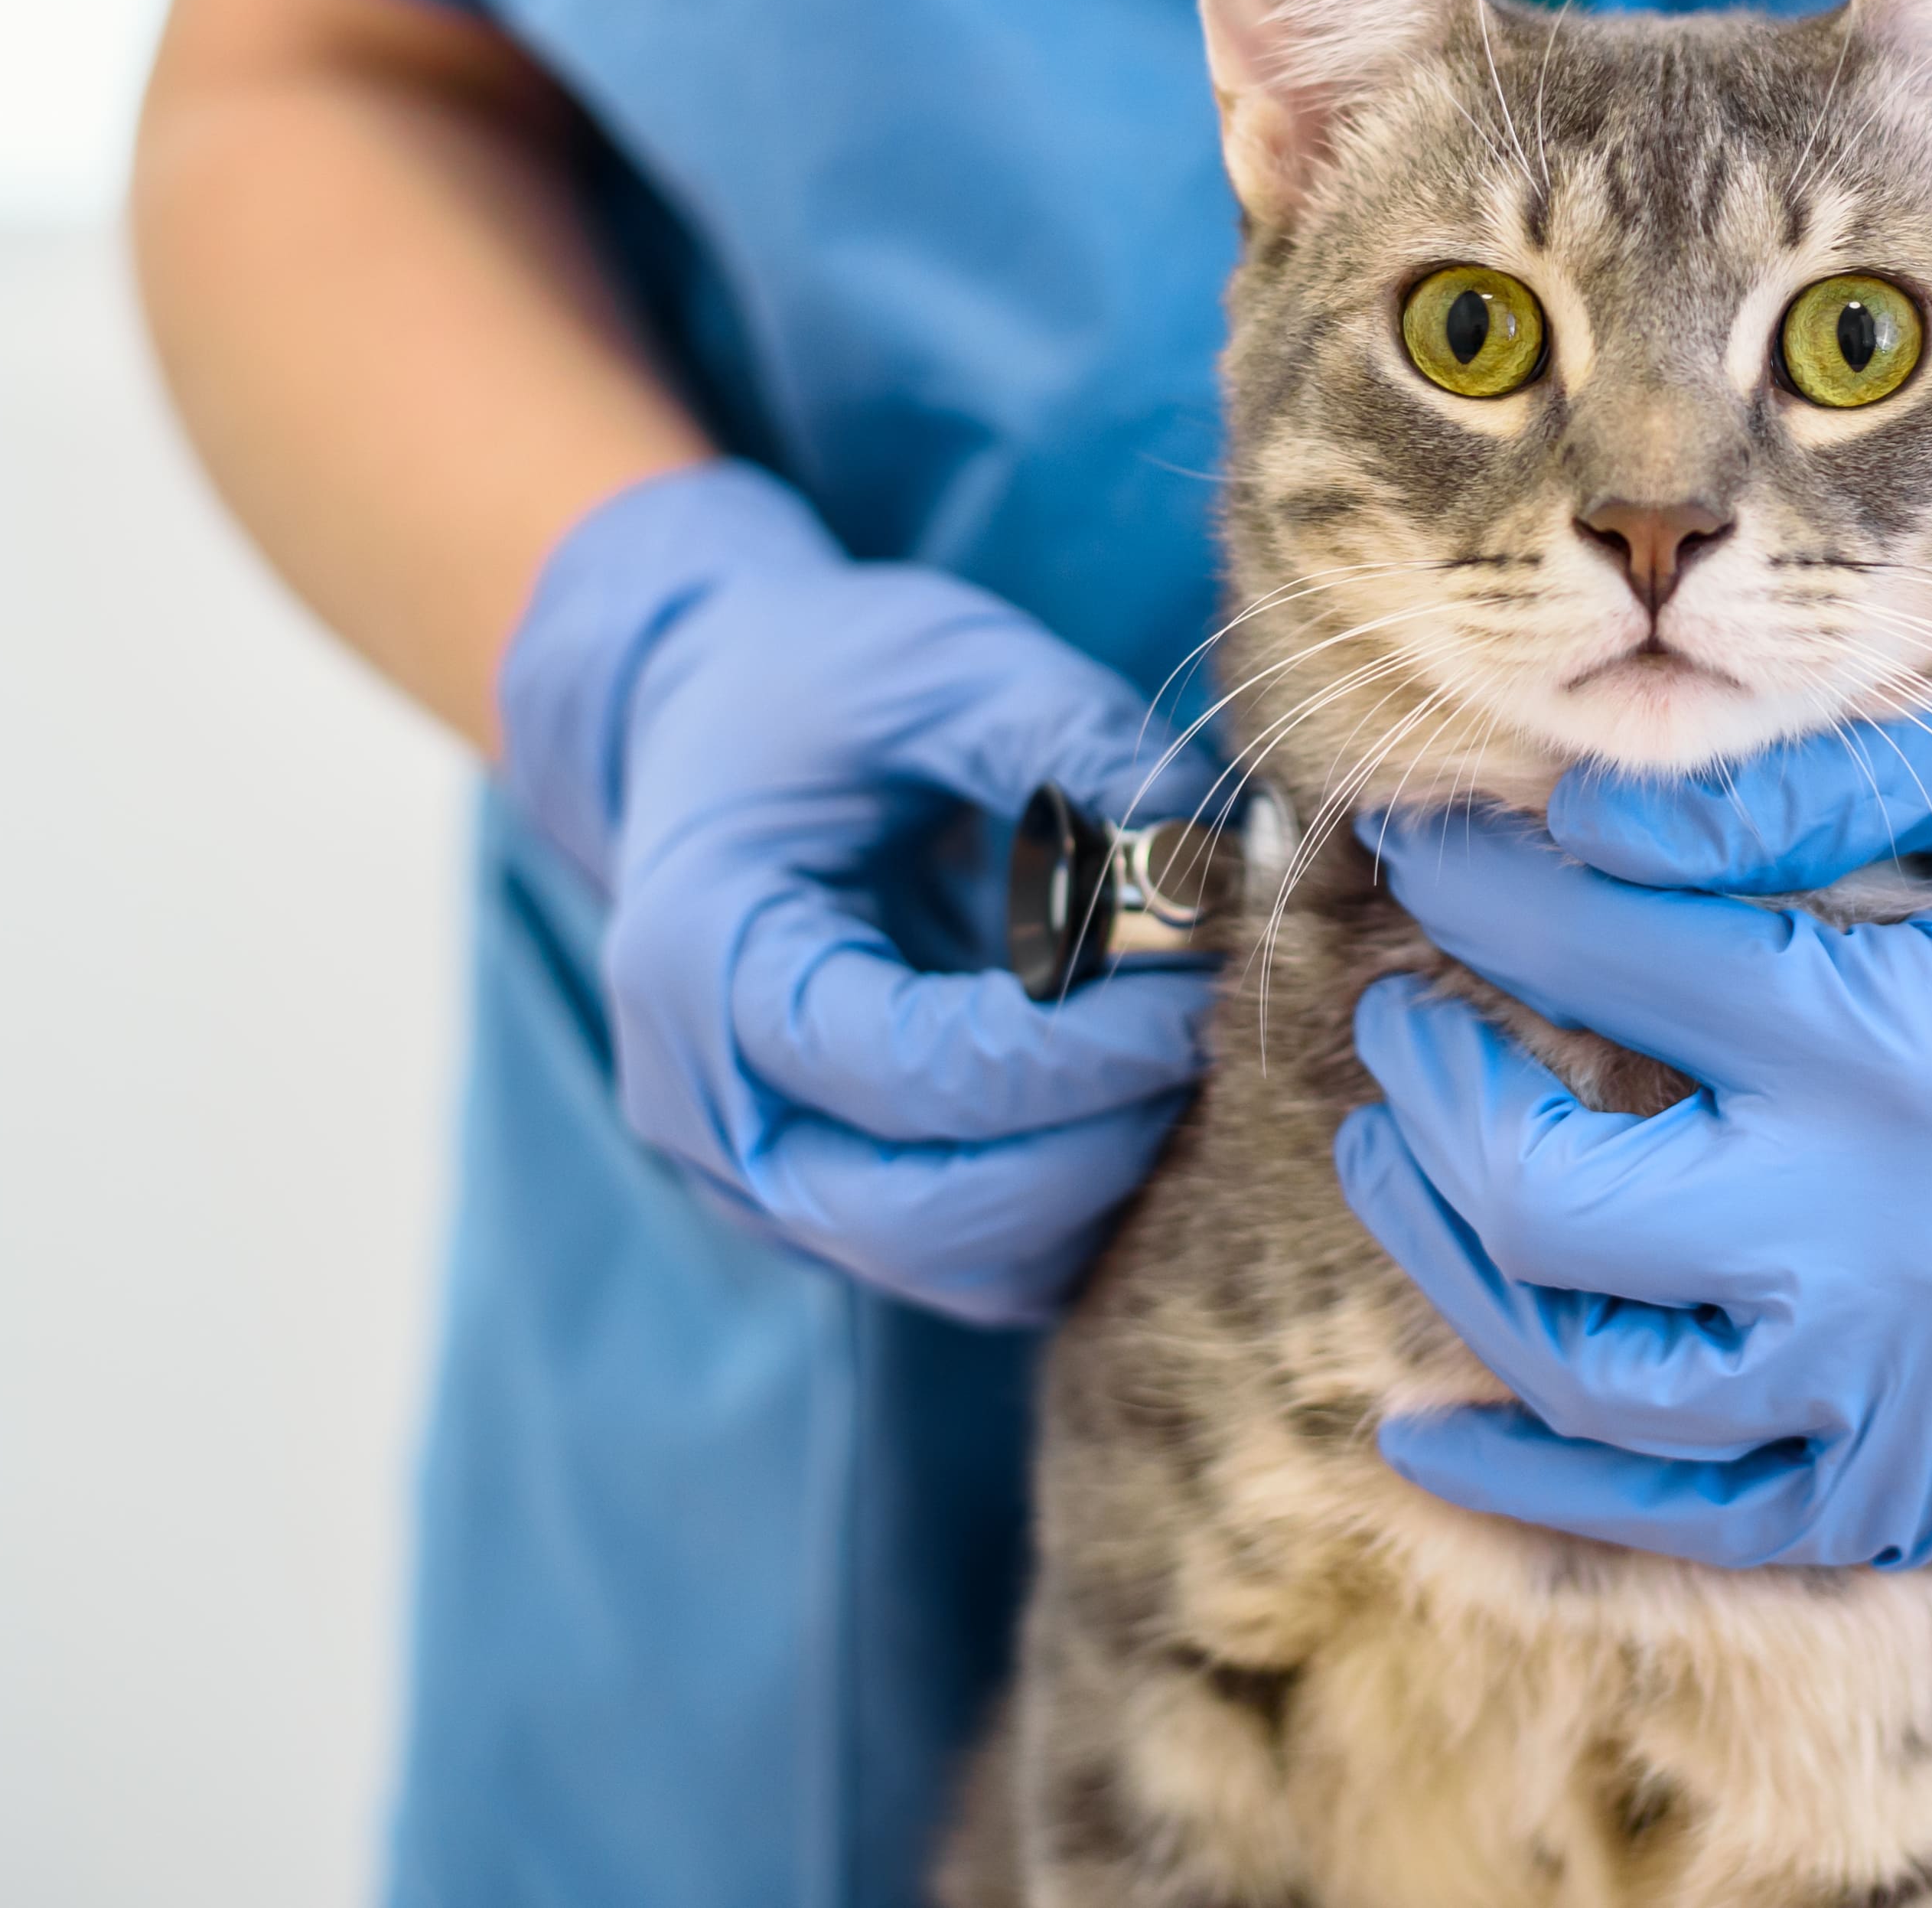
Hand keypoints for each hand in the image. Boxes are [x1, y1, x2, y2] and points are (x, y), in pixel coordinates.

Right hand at [495, 461, 1219, 1326]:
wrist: (705, 718)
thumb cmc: (814, 682)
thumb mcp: (934, 664)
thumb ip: (1067, 742)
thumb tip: (1227, 847)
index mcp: (706, 964)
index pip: (908, 1071)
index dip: (1078, 1041)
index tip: (1206, 968)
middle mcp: (711, 1109)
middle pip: (924, 1219)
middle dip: (1098, 1140)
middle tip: (1212, 1030)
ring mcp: (761, 1178)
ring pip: (960, 1267)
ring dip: (1097, 1185)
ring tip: (1187, 1055)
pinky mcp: (829, 1200)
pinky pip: (972, 1256)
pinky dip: (1073, 1200)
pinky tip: (1141, 1093)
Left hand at [1333, 646, 1931, 1567]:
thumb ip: (1790, 787)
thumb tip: (1574, 819)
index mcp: (1918, 1045)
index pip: (1608, 961)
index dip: (1483, 887)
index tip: (1421, 836)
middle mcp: (1906, 1249)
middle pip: (1556, 1208)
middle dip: (1432, 1096)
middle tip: (1394, 1016)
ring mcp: (1925, 1395)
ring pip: (1595, 1385)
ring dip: (1453, 1272)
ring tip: (1397, 1162)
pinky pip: (1701, 1526)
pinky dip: (1546, 1501)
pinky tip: (1430, 1441)